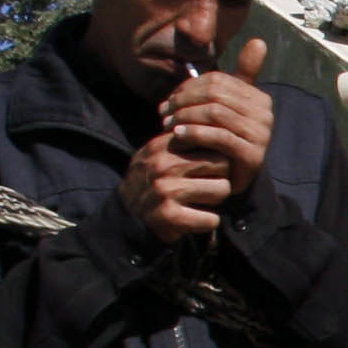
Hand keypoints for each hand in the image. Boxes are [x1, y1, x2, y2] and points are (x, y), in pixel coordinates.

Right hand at [121, 122, 232, 244]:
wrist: (126, 217)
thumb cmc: (152, 182)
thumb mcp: (158, 154)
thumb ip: (181, 140)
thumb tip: (216, 125)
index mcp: (162, 146)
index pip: (210, 139)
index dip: (217, 155)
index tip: (212, 166)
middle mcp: (163, 164)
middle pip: (222, 164)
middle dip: (221, 176)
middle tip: (209, 186)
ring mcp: (166, 190)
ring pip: (222, 189)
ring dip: (216, 199)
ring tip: (202, 202)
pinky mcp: (170, 215)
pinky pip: (211, 219)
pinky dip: (209, 222)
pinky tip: (197, 220)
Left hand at [158, 38, 274, 195]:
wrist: (231, 181)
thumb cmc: (224, 141)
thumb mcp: (227, 108)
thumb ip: (239, 78)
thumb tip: (259, 41)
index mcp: (259, 98)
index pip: (218, 81)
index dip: (188, 87)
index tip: (168, 100)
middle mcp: (264, 114)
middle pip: (215, 94)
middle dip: (184, 102)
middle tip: (163, 113)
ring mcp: (261, 135)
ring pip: (215, 113)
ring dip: (185, 117)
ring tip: (167, 125)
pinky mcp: (252, 155)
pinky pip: (218, 135)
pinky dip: (194, 133)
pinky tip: (178, 136)